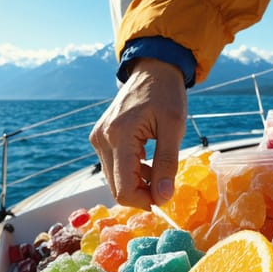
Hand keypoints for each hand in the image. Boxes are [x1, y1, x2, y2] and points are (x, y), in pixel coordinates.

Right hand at [89, 58, 187, 209]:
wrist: (152, 70)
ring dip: (136, 183)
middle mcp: (102, 139)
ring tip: (158, 169)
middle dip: (141, 194)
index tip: (166, 197)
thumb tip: (163, 197)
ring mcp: (98, 139)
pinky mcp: (99, 138)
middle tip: (165, 186)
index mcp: (120, 135)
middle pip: (116, 188)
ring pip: (113, 180)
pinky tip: (146, 162)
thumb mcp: (174, 127)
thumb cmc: (166, 94)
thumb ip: (167, 163)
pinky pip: (112, 168)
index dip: (145, 201)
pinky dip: (130, 173)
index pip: (124, 188)